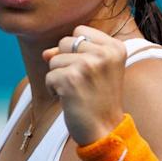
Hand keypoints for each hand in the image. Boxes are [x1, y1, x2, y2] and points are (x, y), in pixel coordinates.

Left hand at [41, 25, 126, 145]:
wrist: (105, 130)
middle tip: (83, 83)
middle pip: (65, 42)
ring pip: (54, 59)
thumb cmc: (99, 99)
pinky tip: (69, 99)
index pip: (80, 31)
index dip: (76, 50)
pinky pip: (49, 76)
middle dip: (66, 62)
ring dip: (59, 77)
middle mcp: (104, 53)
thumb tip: (46, 53)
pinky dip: (53, 90)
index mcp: (115, 47)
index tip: (90, 70)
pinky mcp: (71, 79)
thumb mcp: (94, 70)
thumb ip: (72, 53)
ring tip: (77, 91)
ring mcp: (88, 65)